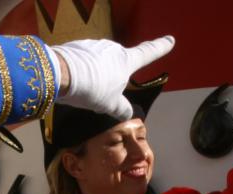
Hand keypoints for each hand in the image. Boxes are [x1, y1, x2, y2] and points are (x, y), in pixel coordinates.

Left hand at [51, 36, 174, 118]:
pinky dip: (83, 71)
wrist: (62, 73)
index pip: (148, 53)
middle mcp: (112, 48)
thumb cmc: (92, 89)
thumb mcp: (110, 104)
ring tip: (86, 90)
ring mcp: (94, 46)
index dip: (160, 48)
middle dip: (115, 72)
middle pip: (119, 61)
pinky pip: (85, 61)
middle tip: (104, 89)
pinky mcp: (77, 48)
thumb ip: (121, 109)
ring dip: (96, 73)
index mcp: (126, 60)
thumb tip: (129, 114)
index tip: (170, 40)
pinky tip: (75, 83)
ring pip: (100, 61)